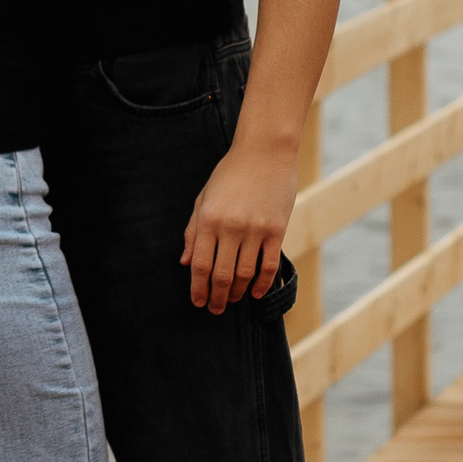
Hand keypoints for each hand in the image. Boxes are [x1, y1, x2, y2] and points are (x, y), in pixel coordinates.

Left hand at [180, 139, 295, 312]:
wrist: (264, 152)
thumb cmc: (229, 174)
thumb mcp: (204, 199)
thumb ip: (194, 232)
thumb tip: (186, 263)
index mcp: (208, 220)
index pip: (201, 265)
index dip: (198, 288)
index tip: (198, 303)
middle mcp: (231, 228)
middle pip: (222, 275)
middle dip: (217, 297)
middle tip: (215, 309)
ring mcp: (255, 230)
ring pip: (245, 274)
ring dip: (237, 292)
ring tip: (232, 300)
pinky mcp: (276, 230)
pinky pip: (269, 265)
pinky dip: (262, 283)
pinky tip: (255, 293)